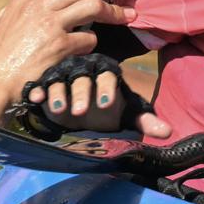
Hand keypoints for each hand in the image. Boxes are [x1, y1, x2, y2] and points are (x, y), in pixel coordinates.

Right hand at [0, 0, 143, 116]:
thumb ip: (6, 17)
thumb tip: (13, 7)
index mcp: (23, 1)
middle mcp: (37, 7)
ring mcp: (48, 25)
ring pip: (93, 6)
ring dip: (116, 10)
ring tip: (133, 14)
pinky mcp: (58, 46)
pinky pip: (88, 39)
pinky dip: (93, 42)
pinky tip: (95, 48)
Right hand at [22, 54, 171, 137]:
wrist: (84, 108)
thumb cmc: (108, 109)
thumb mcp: (126, 113)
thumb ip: (145, 120)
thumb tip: (168, 131)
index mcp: (107, 73)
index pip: (109, 77)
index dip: (107, 88)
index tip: (106, 104)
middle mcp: (85, 71)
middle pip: (83, 79)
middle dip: (81, 94)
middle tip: (80, 112)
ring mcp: (64, 76)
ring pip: (61, 81)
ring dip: (58, 93)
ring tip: (59, 109)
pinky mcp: (46, 83)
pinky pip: (41, 85)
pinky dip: (37, 91)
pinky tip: (35, 99)